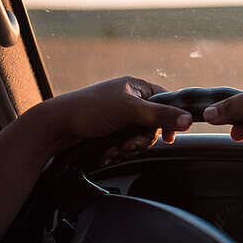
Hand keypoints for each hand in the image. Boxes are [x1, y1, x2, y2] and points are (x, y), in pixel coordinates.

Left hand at [31, 77, 192, 160]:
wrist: (54, 128)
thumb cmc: (88, 110)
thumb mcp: (129, 110)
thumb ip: (160, 115)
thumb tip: (189, 119)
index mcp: (136, 87)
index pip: (165, 101)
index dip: (170, 119)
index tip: (170, 136)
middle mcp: (129, 101)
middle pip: (153, 125)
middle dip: (140, 140)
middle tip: (129, 145)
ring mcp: (119, 118)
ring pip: (138, 138)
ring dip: (127, 148)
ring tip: (112, 150)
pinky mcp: (109, 133)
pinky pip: (124, 146)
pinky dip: (117, 153)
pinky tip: (106, 154)